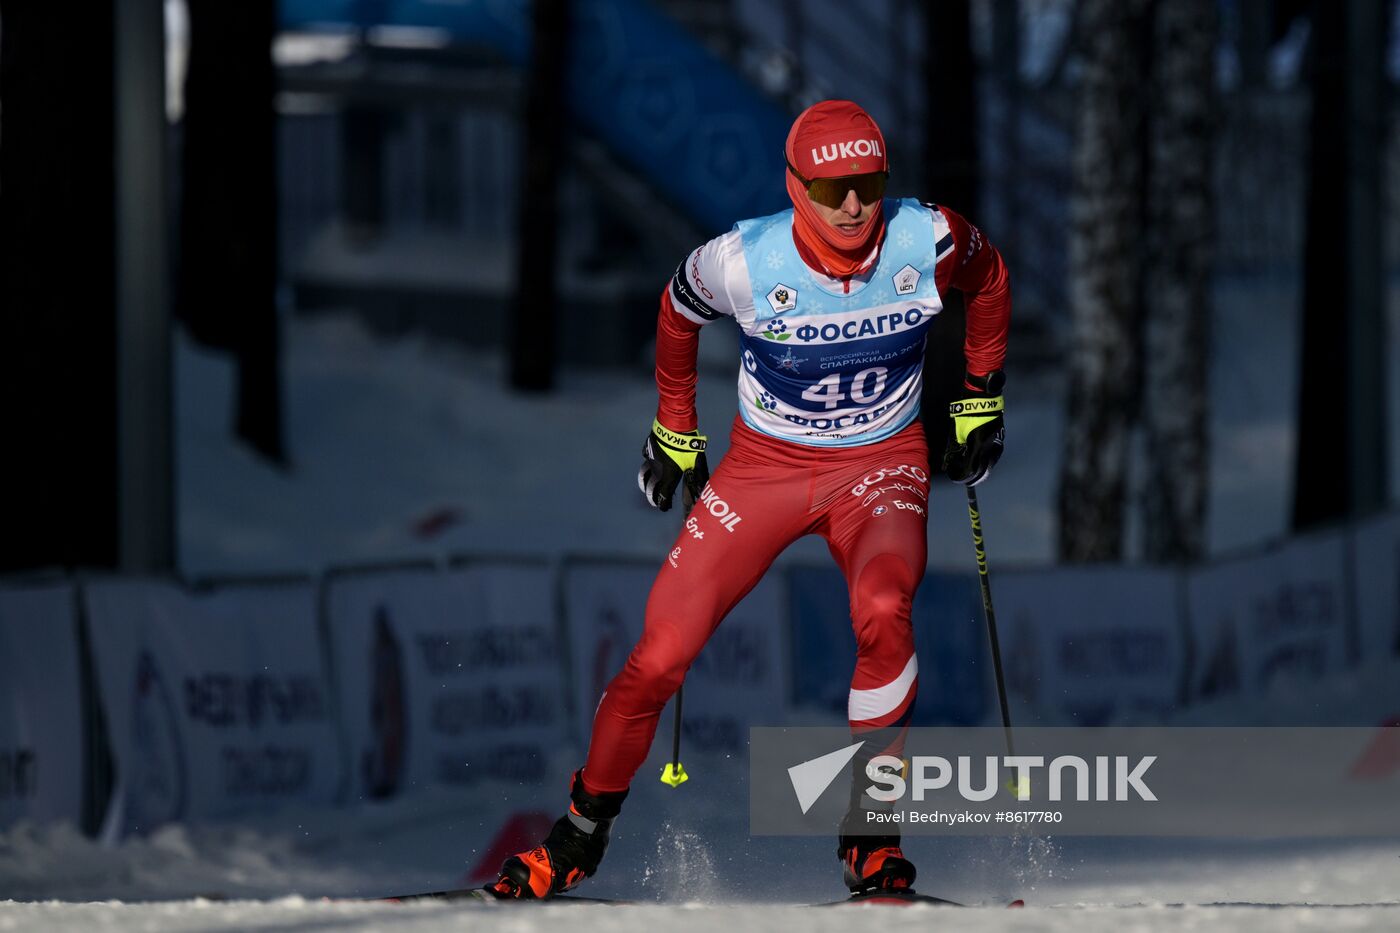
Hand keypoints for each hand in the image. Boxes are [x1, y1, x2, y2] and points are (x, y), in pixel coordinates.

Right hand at [638, 419, 708, 511]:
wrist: (675, 426)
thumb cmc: (688, 446)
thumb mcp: (697, 462)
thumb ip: (700, 476)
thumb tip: (705, 488)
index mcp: (669, 476)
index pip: (664, 494)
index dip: (664, 503)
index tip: (664, 508)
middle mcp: (657, 470)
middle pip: (651, 487)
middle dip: (652, 497)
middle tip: (654, 502)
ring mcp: (650, 459)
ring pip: (645, 474)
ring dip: (645, 483)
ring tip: (645, 488)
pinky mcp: (648, 448)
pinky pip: (647, 459)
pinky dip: (648, 464)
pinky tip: (650, 463)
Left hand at [943, 370, 1004, 485]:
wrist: (983, 397)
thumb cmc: (968, 412)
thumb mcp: (957, 430)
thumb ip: (955, 447)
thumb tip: (951, 458)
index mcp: (979, 446)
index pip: (971, 468)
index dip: (962, 475)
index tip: (955, 476)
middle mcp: (991, 447)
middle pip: (982, 469)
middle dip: (972, 474)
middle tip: (963, 476)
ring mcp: (998, 442)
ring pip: (990, 462)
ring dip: (980, 467)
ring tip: (970, 469)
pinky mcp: (1000, 437)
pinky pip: (993, 454)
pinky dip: (985, 459)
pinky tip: (979, 458)